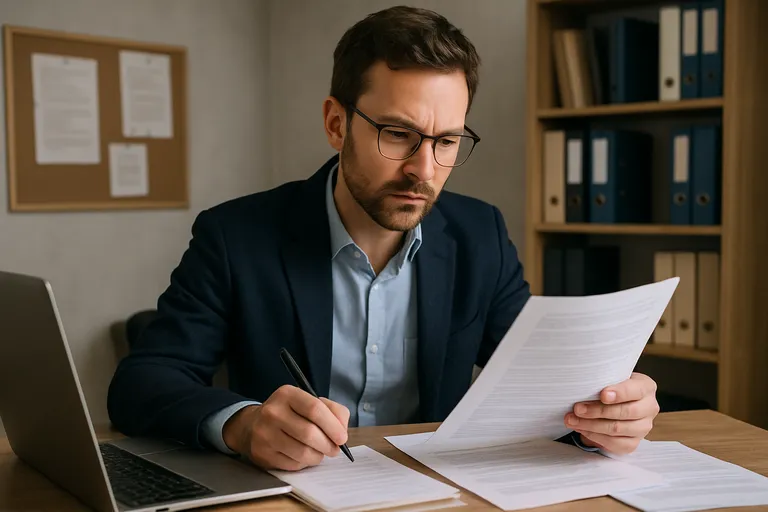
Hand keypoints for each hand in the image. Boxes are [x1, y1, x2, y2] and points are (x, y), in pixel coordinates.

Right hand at [222, 385, 349, 470]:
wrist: (252, 425)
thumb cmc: (289, 413)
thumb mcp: (308, 401)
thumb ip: (332, 410)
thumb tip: (342, 430)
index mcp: (287, 394)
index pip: (315, 409)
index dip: (333, 426)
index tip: (342, 437)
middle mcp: (272, 412)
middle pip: (309, 433)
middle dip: (328, 445)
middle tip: (334, 449)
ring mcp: (265, 434)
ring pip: (302, 452)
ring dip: (318, 456)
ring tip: (320, 452)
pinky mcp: (262, 454)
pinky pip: (293, 464)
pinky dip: (304, 463)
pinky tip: (304, 456)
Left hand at [564, 372, 659, 453]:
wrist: (617, 403)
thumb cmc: (612, 387)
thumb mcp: (611, 379)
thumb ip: (603, 382)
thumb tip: (582, 387)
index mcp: (646, 387)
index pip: (635, 390)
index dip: (619, 393)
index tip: (602, 395)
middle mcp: (649, 407)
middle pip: (625, 412)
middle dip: (597, 411)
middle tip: (577, 408)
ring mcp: (643, 427)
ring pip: (618, 429)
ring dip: (591, 425)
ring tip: (573, 420)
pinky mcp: (634, 442)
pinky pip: (615, 443)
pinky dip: (595, 437)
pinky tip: (582, 430)